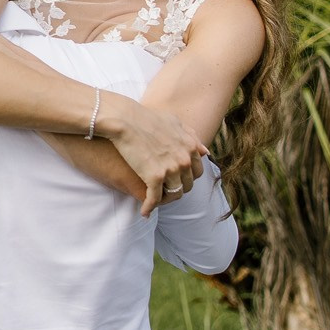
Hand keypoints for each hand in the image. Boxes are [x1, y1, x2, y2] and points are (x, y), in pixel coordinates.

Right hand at [99, 95, 207, 214]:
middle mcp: (184, 160)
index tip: (175, 178)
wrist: (125, 119)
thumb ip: (191, 137)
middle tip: (164, 190)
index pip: (197, 172)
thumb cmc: (146, 118)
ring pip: (174, 194)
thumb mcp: (174, 123)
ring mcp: (171, 169)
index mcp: (191, 147)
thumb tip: (205, 152)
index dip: (186, 177)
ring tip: (155, 200)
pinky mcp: (154, 177)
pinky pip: (155, 199)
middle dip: (177, 188)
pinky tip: (144, 211)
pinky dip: (149, 207)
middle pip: (187, 185)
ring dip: (165, 199)